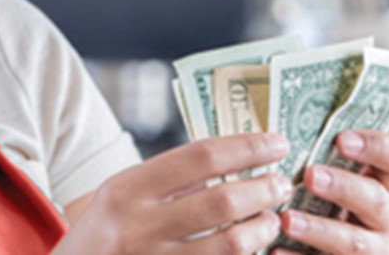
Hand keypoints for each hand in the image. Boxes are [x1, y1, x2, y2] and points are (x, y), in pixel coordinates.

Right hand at [54, 133, 295, 254]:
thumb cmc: (106, 235)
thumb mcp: (121, 198)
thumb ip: (169, 181)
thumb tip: (237, 157)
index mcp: (125, 190)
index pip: (199, 156)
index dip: (247, 148)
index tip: (277, 143)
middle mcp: (136, 227)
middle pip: (221, 201)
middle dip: (264, 190)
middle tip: (282, 184)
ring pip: (230, 245)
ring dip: (262, 229)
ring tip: (271, 219)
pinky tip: (253, 247)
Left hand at [270, 130, 388, 254]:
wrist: (321, 252)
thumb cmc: (319, 207)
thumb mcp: (330, 184)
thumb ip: (320, 160)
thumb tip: (278, 134)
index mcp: (383, 185)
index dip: (378, 146)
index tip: (341, 139)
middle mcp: (385, 219)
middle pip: (376, 199)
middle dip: (343, 187)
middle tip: (310, 175)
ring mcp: (373, 250)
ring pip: (354, 242)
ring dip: (320, 229)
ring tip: (286, 220)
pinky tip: (275, 250)